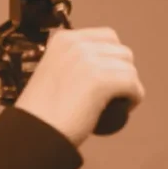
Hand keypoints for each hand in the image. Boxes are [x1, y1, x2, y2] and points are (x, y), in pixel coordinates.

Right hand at [14, 27, 143, 146]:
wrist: (32, 132)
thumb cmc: (41, 112)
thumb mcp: (52, 71)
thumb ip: (71, 63)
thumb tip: (102, 66)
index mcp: (63, 39)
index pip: (106, 37)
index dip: (112, 57)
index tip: (109, 75)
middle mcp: (76, 45)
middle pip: (121, 51)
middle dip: (122, 70)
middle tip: (115, 90)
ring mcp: (88, 61)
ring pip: (130, 68)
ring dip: (129, 85)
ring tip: (119, 101)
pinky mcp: (100, 81)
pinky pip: (133, 85)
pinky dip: (134, 97)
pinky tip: (127, 107)